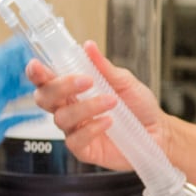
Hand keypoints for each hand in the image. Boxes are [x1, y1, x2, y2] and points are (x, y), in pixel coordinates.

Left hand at [0, 35, 46, 195]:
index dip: (18, 49)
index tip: (42, 40)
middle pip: (13, 73)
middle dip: (37, 65)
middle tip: (63, 63)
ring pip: (16, 91)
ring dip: (38, 85)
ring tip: (61, 82)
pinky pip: (14, 116)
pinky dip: (32, 111)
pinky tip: (46, 112)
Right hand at [25, 39, 164, 176]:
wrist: (159, 130)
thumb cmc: (139, 105)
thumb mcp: (125, 82)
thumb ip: (104, 67)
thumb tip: (88, 46)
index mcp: (74, 91)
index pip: (47, 82)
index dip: (37, 74)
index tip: (37, 65)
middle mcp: (69, 110)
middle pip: (44, 99)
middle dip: (60, 87)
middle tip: (86, 80)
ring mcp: (74, 130)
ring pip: (62, 118)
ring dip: (87, 106)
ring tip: (112, 101)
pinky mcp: (83, 149)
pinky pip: (75, 140)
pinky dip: (92, 128)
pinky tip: (109, 121)